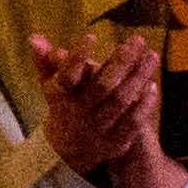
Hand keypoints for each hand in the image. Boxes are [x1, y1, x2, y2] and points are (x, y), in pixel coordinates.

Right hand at [32, 21, 172, 187]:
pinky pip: (132, 122)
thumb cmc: (63, 105)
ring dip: (138, 78)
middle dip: (121, 62)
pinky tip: (152, 85)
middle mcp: (79, 112)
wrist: (69, 151)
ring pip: (121, 101)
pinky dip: (144, 104)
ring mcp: (98, 128)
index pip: (68, 75)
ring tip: (151, 56)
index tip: (92, 35)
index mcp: (61, 96)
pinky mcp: (115, 141)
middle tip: (136, 40)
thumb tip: (35, 37)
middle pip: (102, 86)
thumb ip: (45, 61)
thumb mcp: (50, 85)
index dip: (78, 56)